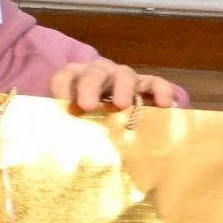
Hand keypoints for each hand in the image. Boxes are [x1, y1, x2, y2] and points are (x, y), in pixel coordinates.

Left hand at [51, 58, 185, 116]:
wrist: (120, 125)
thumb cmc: (90, 123)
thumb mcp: (76, 124)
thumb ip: (66, 129)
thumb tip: (57, 149)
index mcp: (76, 79)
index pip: (64, 76)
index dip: (61, 88)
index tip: (62, 104)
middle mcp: (99, 73)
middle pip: (93, 73)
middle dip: (90, 87)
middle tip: (88, 106)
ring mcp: (124, 77)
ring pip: (124, 74)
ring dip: (122, 88)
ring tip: (123, 105)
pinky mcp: (147, 84)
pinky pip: (155, 82)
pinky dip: (160, 90)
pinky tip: (165, 105)